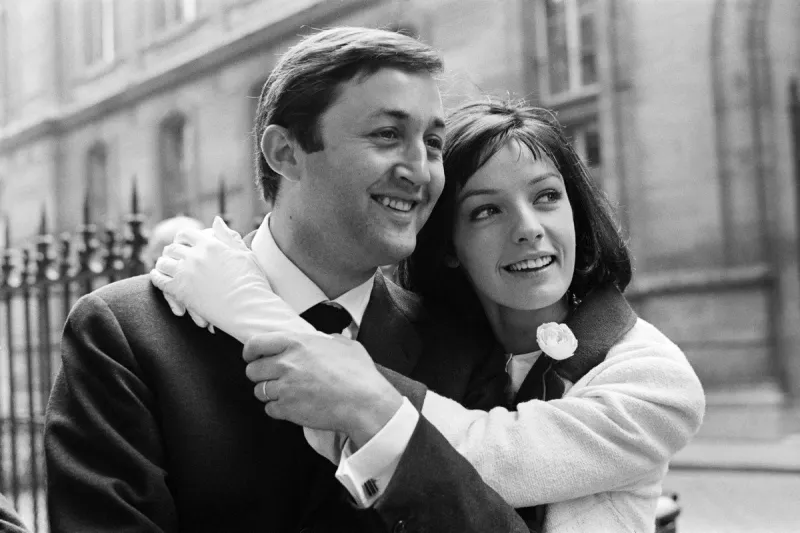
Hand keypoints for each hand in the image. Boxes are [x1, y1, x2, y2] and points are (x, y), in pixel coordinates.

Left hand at [150, 217, 317, 343]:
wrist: (249, 308)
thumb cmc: (253, 282)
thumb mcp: (244, 253)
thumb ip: (227, 236)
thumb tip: (216, 220)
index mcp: (211, 244)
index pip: (187, 234)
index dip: (182, 239)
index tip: (182, 244)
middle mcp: (196, 255)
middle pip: (173, 248)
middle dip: (172, 252)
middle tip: (172, 257)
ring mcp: (186, 272)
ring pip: (164, 262)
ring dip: (164, 264)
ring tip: (165, 268)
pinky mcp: (179, 290)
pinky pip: (159, 280)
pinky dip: (157, 277)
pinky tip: (159, 278)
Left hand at [244, 332, 403, 446]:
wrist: (364, 403)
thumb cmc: (359, 374)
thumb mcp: (347, 345)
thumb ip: (332, 339)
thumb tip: (330, 339)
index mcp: (297, 343)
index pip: (256, 343)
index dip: (251, 352)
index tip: (253, 356)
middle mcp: (286, 364)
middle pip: (253, 370)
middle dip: (260, 375)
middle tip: (273, 378)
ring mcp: (284, 388)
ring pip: (259, 391)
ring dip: (269, 393)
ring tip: (286, 394)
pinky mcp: (287, 409)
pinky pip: (270, 410)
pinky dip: (278, 409)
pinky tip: (292, 406)